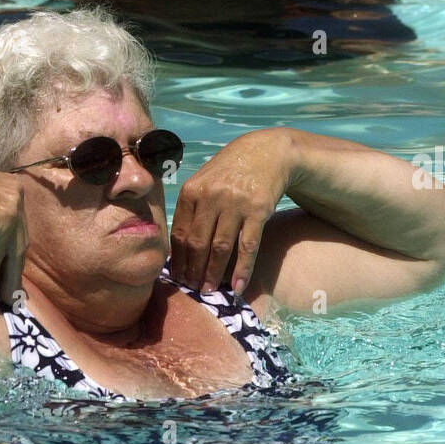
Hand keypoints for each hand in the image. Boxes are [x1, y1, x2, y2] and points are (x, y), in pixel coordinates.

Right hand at [0, 164, 27, 303]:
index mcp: (10, 184)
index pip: (16, 226)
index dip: (12, 254)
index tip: (9, 277)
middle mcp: (17, 190)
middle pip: (19, 239)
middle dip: (14, 270)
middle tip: (11, 296)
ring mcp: (13, 203)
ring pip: (14, 250)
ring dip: (6, 279)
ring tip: (3, 301)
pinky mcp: (5, 217)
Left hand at [170, 130, 290, 295]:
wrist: (267, 152)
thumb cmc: (231, 170)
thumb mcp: (205, 180)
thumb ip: (192, 208)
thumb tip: (179, 248)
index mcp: (192, 191)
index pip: (179, 233)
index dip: (178, 259)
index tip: (177, 277)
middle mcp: (211, 197)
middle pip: (197, 243)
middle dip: (192, 270)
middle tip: (191, 289)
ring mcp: (235, 203)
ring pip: (220, 248)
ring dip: (213, 274)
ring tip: (208, 291)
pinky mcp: (258, 210)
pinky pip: (247, 246)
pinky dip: (242, 270)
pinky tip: (238, 287)